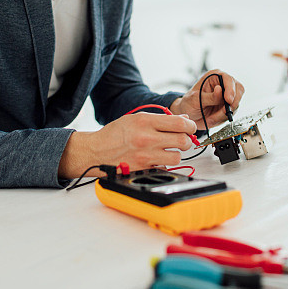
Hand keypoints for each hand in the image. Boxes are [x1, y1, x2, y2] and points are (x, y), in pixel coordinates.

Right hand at [59, 113, 196, 178]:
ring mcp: (146, 156)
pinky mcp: (144, 169)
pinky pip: (164, 167)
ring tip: (168, 150)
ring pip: (177, 157)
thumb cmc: (116, 134)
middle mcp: (147, 138)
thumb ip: (161, 119)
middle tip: (181, 139)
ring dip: (176, 154)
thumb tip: (183, 119)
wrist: (96, 151)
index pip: (180, 123)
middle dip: (186, 140)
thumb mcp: (137, 118)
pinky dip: (164, 164)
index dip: (190, 126)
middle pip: (183, 141)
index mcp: (145, 121)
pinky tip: (157, 158)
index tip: (190, 127)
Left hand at [170, 69, 244, 130]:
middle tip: (224, 112)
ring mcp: (227, 95)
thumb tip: (219, 90)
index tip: (228, 100)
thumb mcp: (195, 100)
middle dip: (232, 103)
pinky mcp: (228, 106)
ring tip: (212, 118)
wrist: (189, 116)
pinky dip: (224, 118)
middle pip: (238, 90)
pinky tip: (213, 119)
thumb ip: (209, 96)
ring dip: (226, 113)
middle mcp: (223, 84)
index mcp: (214, 76)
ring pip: (236, 103)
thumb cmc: (188, 104)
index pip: (228, 79)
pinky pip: (233, 112)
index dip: (230, 89)